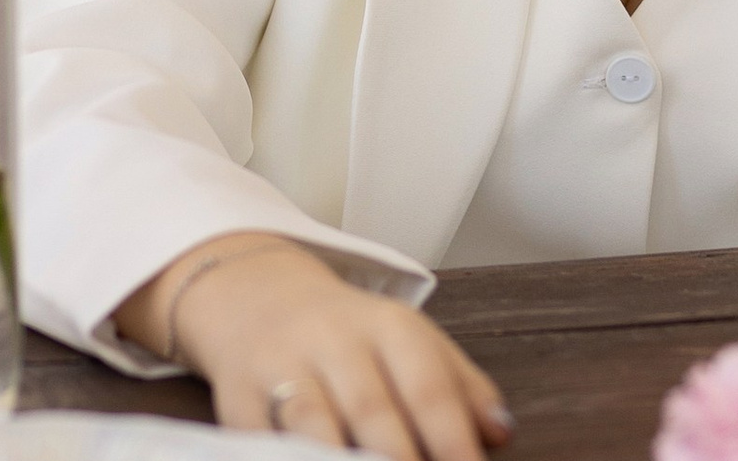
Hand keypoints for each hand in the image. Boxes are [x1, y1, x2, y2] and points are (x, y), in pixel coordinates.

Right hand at [115, 232, 510, 460]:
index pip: (430, 387)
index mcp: (389, 326)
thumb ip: (461, 387)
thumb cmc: (349, 336)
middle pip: (374, 410)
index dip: (454, 442)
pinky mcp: (237, 398)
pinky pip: (260, 438)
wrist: (254, 292)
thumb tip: (500, 433)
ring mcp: (283, 367)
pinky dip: (284, 456)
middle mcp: (335, 340)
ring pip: (314, 422)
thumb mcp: (411, 341)